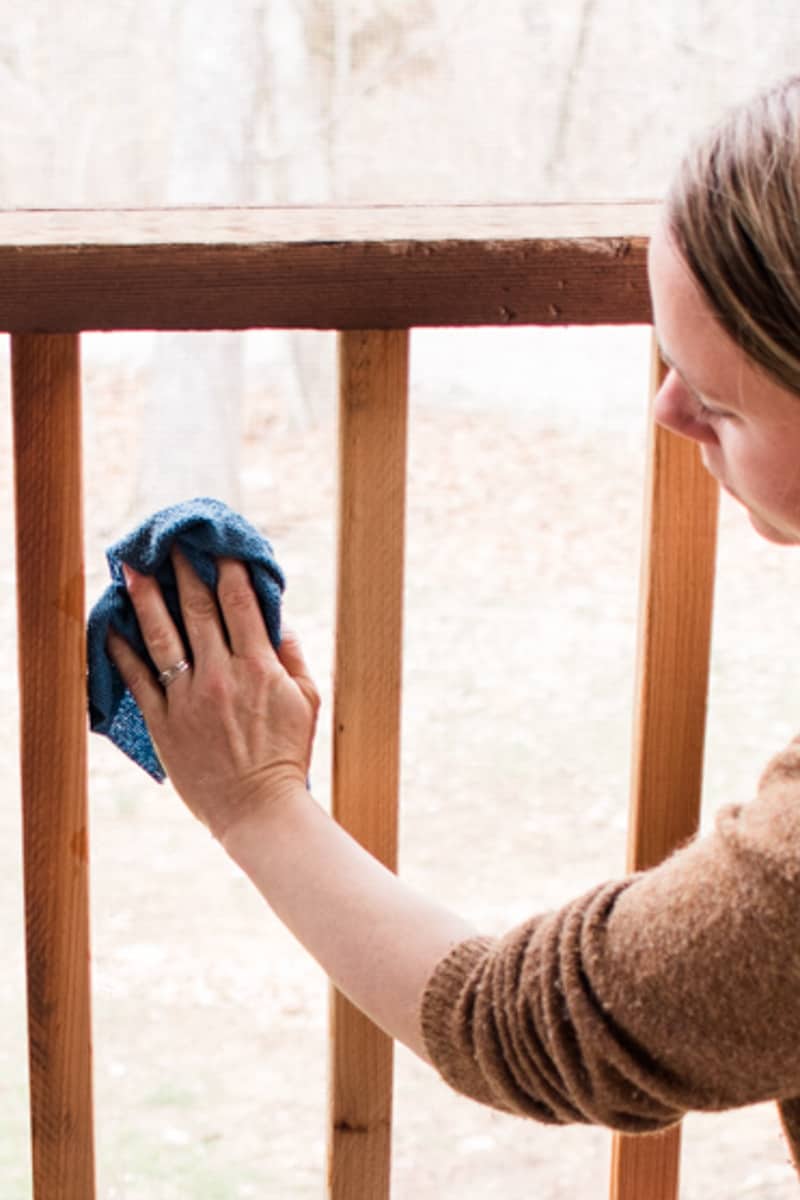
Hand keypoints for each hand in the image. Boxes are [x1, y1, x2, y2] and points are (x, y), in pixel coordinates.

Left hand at [107, 549, 319, 840]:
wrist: (258, 809)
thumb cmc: (287, 756)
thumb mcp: (308, 702)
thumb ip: (294, 659)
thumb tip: (280, 624)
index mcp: (259, 667)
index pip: (239, 604)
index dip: (227, 569)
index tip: (217, 547)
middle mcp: (220, 675)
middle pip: (197, 610)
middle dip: (183, 571)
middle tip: (170, 544)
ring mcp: (188, 699)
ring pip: (162, 637)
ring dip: (146, 600)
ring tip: (132, 570)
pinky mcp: (163, 723)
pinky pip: (139, 680)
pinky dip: (123, 652)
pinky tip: (112, 628)